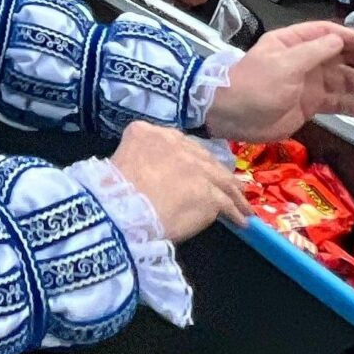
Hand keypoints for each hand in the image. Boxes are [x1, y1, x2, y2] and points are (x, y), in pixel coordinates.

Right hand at [109, 121, 249, 244]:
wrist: (120, 211)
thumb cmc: (111, 191)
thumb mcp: (121, 158)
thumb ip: (140, 156)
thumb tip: (152, 172)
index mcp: (149, 133)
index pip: (179, 142)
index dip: (191, 156)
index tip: (197, 166)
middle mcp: (177, 145)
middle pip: (205, 158)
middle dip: (217, 172)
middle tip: (227, 184)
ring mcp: (197, 168)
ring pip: (222, 179)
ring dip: (234, 193)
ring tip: (242, 204)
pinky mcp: (210, 193)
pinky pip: (227, 204)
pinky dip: (236, 213)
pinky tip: (240, 221)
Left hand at [205, 21, 353, 141]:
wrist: (230, 116)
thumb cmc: (253, 85)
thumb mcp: (284, 64)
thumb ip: (314, 51)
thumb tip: (340, 39)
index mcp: (295, 42)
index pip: (333, 35)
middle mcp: (305, 59)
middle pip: (345, 58)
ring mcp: (309, 83)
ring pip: (346, 82)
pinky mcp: (309, 104)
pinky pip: (337, 103)